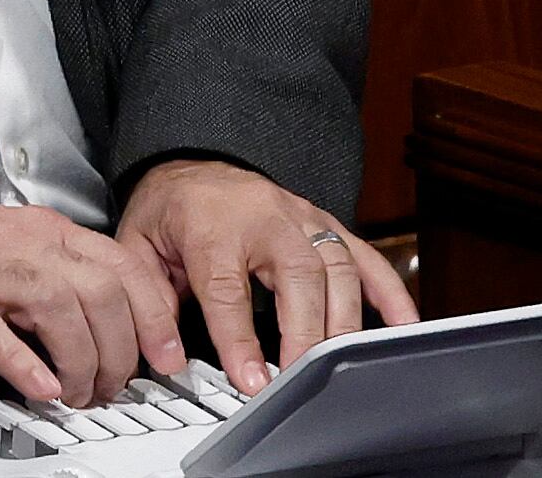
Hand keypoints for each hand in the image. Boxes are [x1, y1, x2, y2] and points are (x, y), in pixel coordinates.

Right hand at [0, 199, 187, 409]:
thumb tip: (114, 325)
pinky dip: (25, 365)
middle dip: (120, 353)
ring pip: (61, 311)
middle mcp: (19, 243)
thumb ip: (60, 274)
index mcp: (42, 230)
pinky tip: (41, 390)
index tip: (166, 358)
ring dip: (81, 364)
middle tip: (112, 389)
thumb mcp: (11, 251)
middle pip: (102, 292)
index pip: (123, 265)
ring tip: (76, 395)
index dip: (155, 318)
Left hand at [119, 158, 414, 393]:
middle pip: (297, 277)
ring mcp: (303, 218)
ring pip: (338, 268)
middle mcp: (264, 218)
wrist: (194, 161)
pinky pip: (368, 258)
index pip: (226, 288)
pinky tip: (403, 327)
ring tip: (340, 368)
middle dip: (304, 334)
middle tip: (300, 380)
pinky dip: (391, 294)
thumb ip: (150, 297)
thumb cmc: (170, 208)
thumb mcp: (139, 245)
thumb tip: (165, 354)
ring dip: (344, 322)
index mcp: (210, 224)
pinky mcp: (329, 224)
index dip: (239, 339)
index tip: (252, 380)